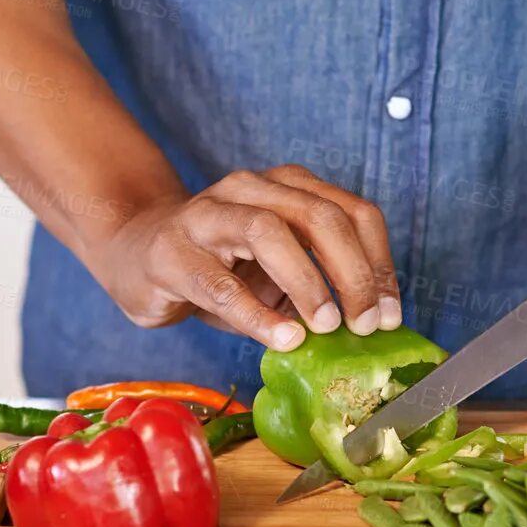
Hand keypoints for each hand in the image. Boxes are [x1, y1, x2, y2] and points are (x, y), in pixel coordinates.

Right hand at [99, 164, 403, 349]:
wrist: (135, 253)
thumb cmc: (218, 266)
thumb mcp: (277, 273)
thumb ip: (316, 287)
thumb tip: (366, 327)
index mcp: (288, 188)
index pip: (353, 213)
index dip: (379, 264)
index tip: (390, 314)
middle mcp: (250, 189)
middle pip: (319, 216)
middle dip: (352, 273)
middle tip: (366, 323)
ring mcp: (207, 214)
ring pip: (268, 231)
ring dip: (307, 283)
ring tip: (325, 326)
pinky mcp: (172, 251)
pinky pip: (220, 283)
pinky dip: (257, 314)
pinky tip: (282, 338)